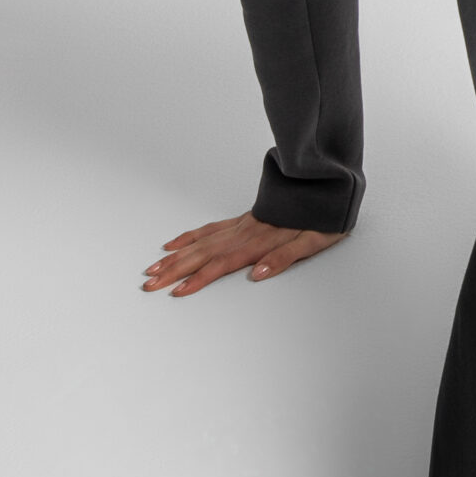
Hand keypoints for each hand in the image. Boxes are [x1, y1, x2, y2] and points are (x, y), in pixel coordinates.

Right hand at [141, 212, 347, 297]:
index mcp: (261, 242)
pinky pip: (210, 228)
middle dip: (175, 270)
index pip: (222, 264)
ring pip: (202, 242)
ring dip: (176, 256)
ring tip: (153, 267)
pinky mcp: (244, 219)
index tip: (176, 291)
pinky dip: (191, 236)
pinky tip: (175, 243)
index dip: (198, 279)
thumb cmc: (324, 218)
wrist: (326, 184)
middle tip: (149, 283)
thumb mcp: (315, 241)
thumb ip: (285, 257)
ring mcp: (242, 225)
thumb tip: (257, 273)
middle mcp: (246, 233)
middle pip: (203, 254)